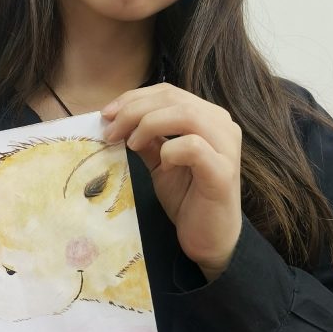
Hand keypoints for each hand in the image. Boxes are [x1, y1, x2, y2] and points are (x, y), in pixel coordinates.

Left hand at [102, 83, 242, 279]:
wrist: (210, 239)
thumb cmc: (188, 198)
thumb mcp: (160, 162)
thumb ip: (146, 138)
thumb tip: (116, 120)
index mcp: (207, 117)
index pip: (168, 92)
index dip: (134, 98)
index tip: (106, 115)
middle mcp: (222, 125)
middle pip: (173, 99)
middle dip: (134, 110)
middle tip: (110, 131)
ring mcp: (226, 147)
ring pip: (186, 115)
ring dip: (149, 125)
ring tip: (131, 144)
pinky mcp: (223, 172)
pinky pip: (194, 147)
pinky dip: (171, 151)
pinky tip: (162, 165)